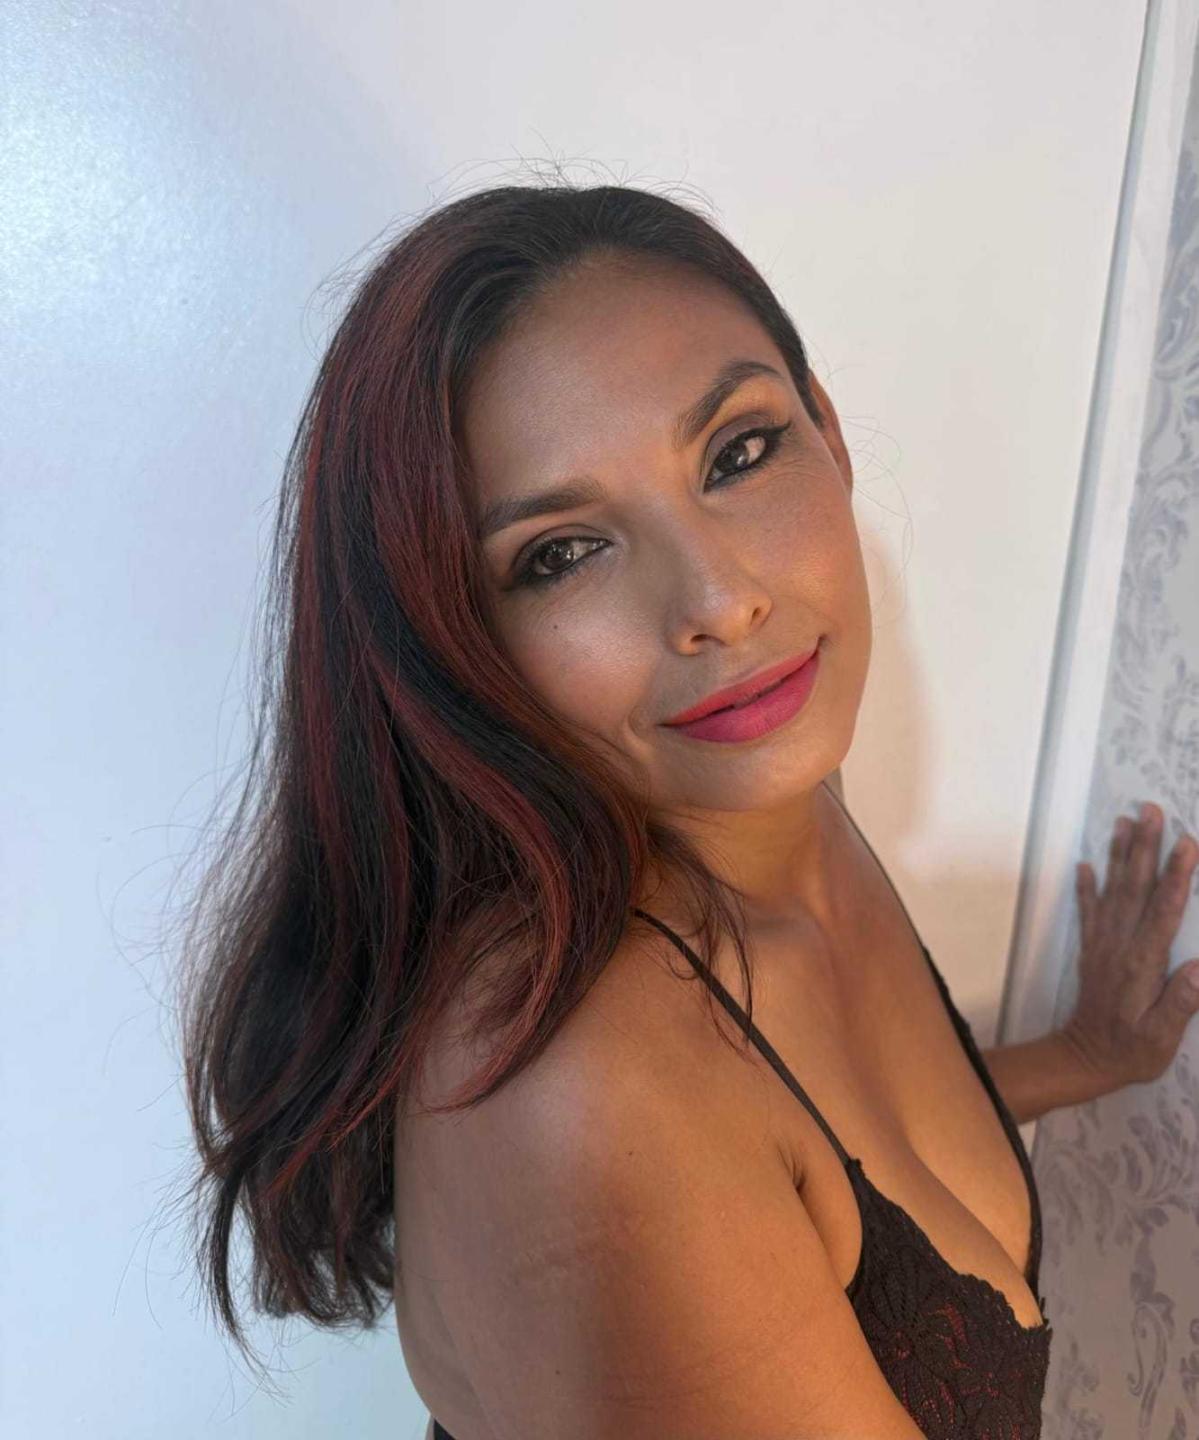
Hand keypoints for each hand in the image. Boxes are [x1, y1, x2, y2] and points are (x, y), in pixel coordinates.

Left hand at [1062, 802, 1198, 1087]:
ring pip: (1112, 891)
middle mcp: (1119, 946)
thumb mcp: (1162, 1039)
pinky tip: (1084, 863)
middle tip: (1150, 810)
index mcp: (1142, 963)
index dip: (1176, 876)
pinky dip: (1086, 886)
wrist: (1084, 1060)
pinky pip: (1088, 911)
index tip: (1187, 844)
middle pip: (1135, 888)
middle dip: (1145, 847)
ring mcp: (1102, 945)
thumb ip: (1181, 1003)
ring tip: (1122, 821)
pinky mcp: (1091, 950)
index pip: (1163, 911)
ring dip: (1118, 855)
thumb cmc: (1131, 1052)